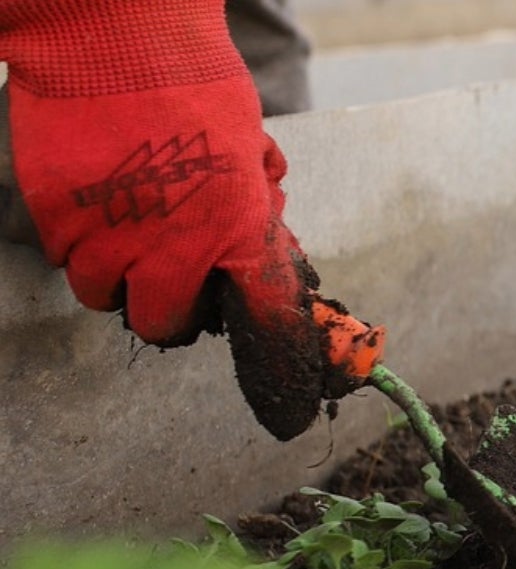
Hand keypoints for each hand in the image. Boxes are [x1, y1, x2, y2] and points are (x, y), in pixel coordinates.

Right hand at [1, 1, 382, 438]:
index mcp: (239, 222)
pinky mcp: (57, 217)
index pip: (267, 316)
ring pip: (107, 298)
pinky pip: (69, 262)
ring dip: (122, 278)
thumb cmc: (196, 88)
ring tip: (135, 225)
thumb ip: (256, 219)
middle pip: (167, 327)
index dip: (278, 364)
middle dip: (175, 311)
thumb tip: (269, 266)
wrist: (113, 36)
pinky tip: (100, 204)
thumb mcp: (252, 154)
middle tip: (178, 274)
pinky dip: (83, 248)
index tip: (283, 410)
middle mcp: (175, 240)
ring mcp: (109, 232)